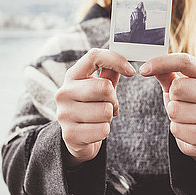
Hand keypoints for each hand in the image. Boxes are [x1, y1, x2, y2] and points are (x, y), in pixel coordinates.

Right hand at [55, 48, 135, 168]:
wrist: (75, 138)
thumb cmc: (90, 107)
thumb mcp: (97, 87)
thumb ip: (108, 73)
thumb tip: (124, 57)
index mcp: (72, 75)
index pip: (94, 56)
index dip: (116, 60)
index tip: (131, 72)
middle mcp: (64, 92)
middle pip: (104, 87)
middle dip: (114, 98)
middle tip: (109, 105)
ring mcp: (64, 114)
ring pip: (106, 111)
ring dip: (109, 117)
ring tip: (99, 118)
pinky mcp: (70, 134)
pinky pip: (103, 130)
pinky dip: (104, 131)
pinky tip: (94, 130)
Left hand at [139, 53, 195, 160]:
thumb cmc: (189, 104)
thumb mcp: (177, 86)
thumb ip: (166, 73)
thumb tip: (150, 65)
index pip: (185, 62)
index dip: (161, 63)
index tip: (143, 70)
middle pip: (178, 87)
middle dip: (171, 96)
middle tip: (179, 102)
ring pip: (175, 110)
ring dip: (173, 115)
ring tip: (184, 116)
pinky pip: (177, 129)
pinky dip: (176, 130)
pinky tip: (187, 129)